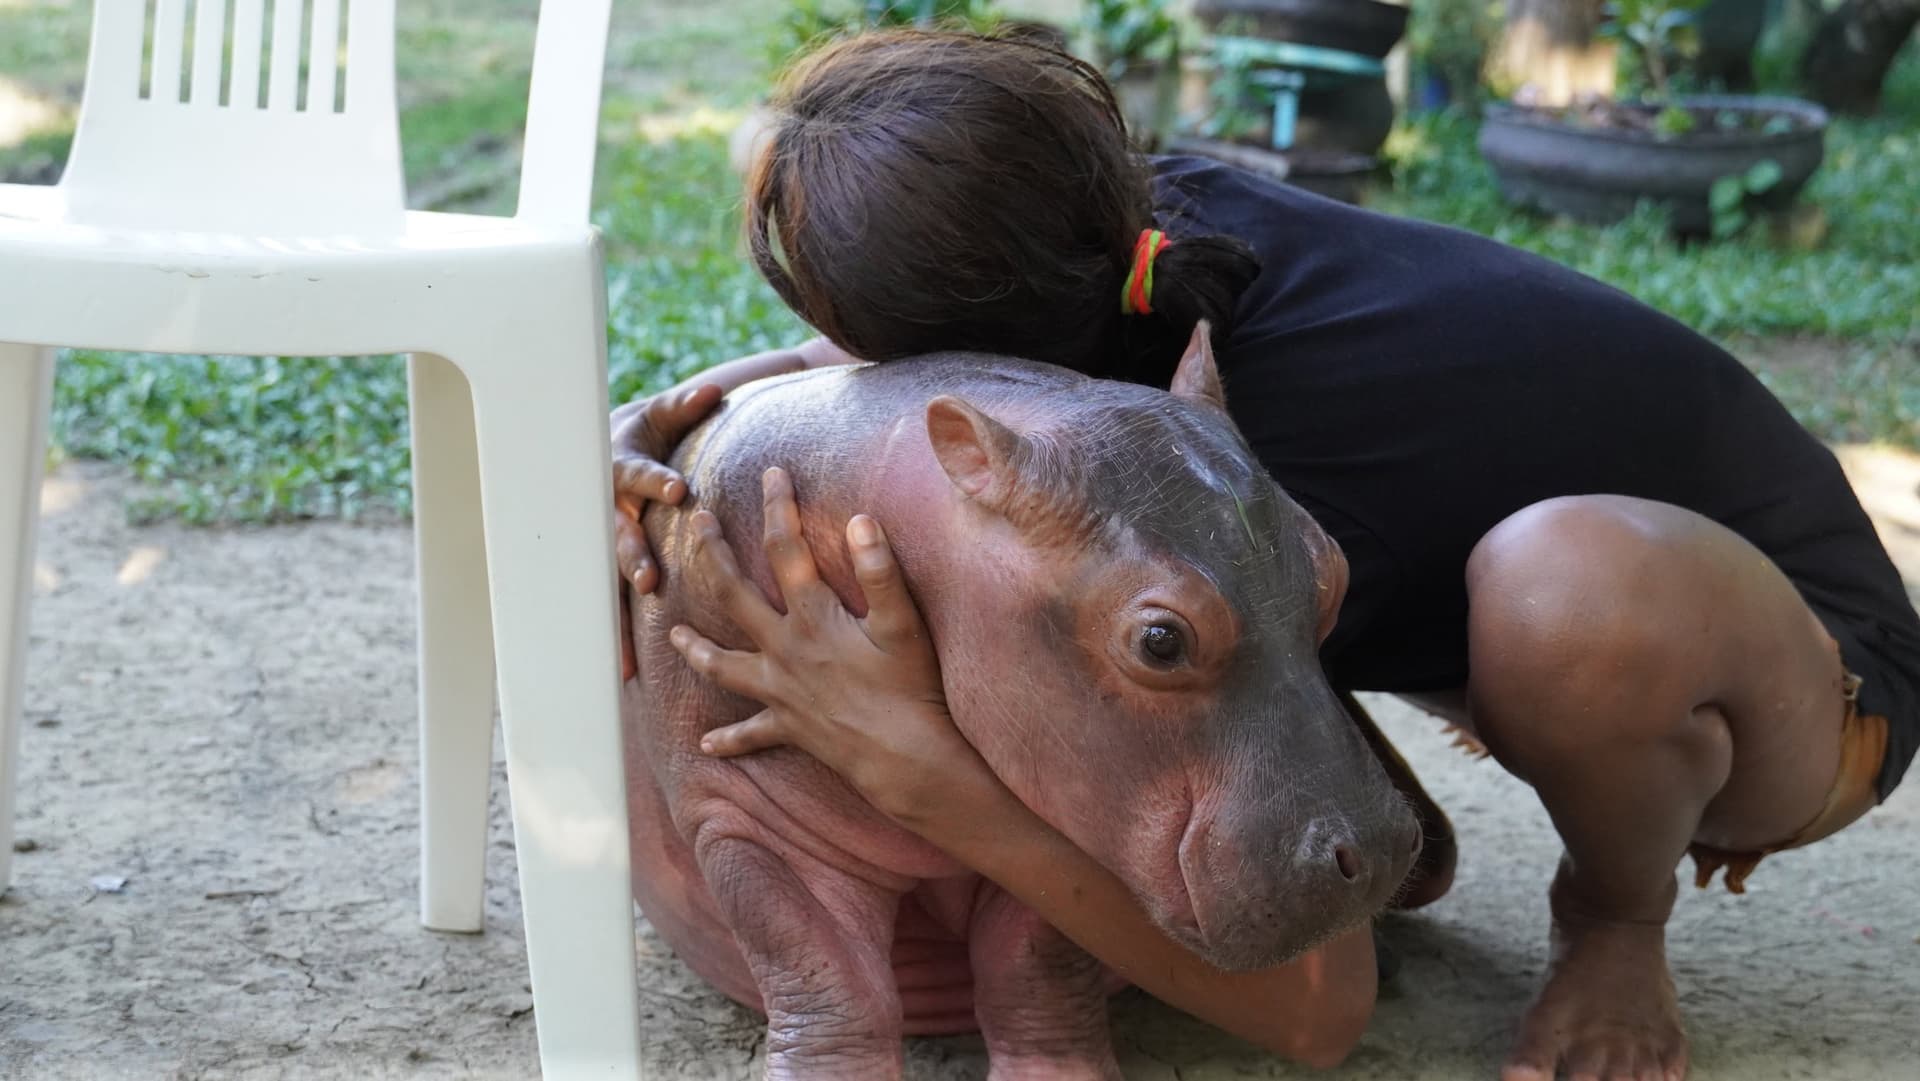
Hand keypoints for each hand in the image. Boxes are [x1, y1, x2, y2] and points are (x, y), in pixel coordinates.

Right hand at [612, 383, 723, 679]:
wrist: (607, 447)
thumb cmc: (649, 430)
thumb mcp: (664, 413)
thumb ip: (685, 405)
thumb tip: (708, 391)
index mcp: (627, 469)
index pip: (641, 474)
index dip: (657, 481)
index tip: (680, 490)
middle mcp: (613, 509)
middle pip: (618, 535)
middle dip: (632, 555)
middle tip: (650, 576)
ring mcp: (612, 540)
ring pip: (611, 580)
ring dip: (618, 610)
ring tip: (625, 643)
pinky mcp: (620, 565)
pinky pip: (616, 604)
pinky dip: (618, 637)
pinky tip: (624, 672)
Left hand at [667, 467, 979, 826]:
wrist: (907, 760)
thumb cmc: (911, 689)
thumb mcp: (904, 626)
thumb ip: (880, 571)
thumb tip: (859, 519)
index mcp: (814, 619)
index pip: (788, 550)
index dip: (779, 508)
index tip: (771, 473)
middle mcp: (786, 651)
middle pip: (734, 596)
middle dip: (713, 555)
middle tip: (698, 524)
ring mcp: (782, 692)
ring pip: (723, 666)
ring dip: (696, 648)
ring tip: (674, 635)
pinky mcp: (789, 728)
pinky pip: (751, 734)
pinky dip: (729, 739)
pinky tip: (707, 743)